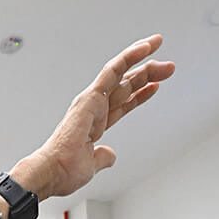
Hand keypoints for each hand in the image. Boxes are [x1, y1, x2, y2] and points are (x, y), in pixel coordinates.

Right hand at [11, 35, 174, 200]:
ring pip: (121, 72)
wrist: (52, 171)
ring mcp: (92, 100)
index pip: (123, 102)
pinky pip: (113, 70)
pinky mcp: (91, 96)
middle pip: (126, 85)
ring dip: (142, 61)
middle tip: (167, 67)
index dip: (140, 92)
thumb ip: (102, 158)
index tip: (156, 85)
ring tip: (158, 46)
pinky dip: (129, 57)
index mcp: (95, 122)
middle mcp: (94, 107)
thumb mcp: (92, 165)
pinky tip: (145, 48)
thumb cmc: (64, 170)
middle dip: (147, 73)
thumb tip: (109, 156)